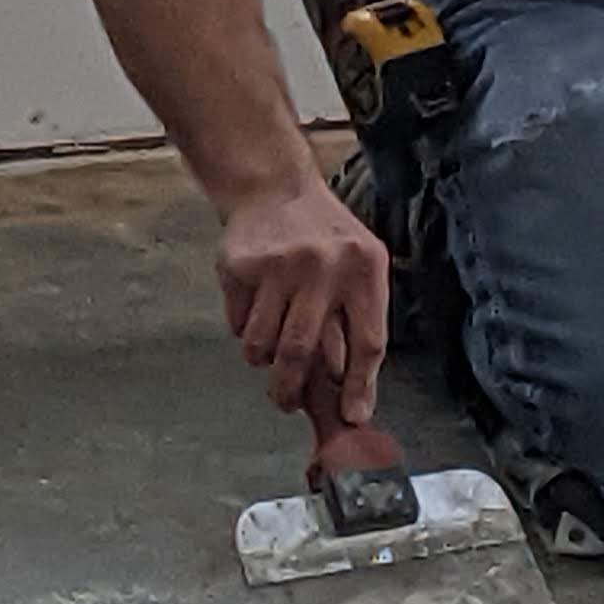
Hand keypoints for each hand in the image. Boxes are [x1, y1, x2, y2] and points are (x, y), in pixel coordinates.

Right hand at [218, 177, 390, 421]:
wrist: (275, 187)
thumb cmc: (326, 238)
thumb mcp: (358, 269)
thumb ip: (357, 327)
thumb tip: (354, 399)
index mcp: (364, 268)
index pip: (367, 341)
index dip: (360, 386)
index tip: (352, 416)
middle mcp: (323, 265)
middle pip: (301, 352)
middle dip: (290, 391)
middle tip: (286, 403)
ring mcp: (278, 264)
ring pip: (261, 345)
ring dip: (262, 358)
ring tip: (269, 341)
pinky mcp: (239, 265)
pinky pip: (236, 325)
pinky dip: (243, 329)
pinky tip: (254, 304)